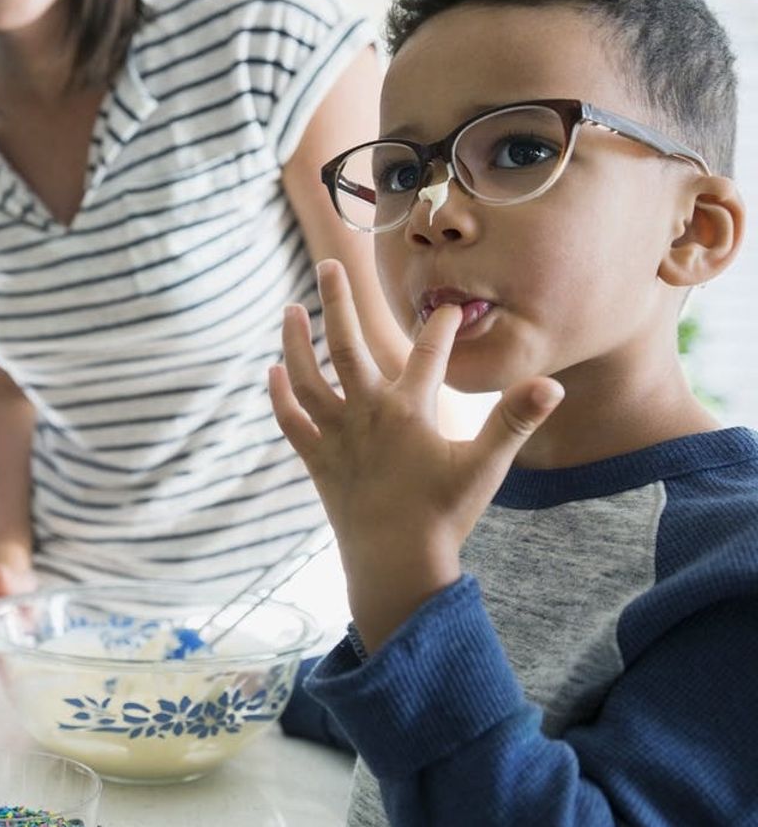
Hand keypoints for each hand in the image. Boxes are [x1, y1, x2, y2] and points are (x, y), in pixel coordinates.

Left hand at [269, 259, 562, 651]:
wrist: (396, 564)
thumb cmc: (443, 515)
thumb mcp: (485, 466)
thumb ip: (515, 420)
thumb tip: (553, 383)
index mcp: (408, 410)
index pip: (428, 353)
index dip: (440, 326)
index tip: (448, 305)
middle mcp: (366, 413)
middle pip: (345, 345)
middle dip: (336, 300)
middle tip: (328, 262)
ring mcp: (336, 435)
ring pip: (307, 376)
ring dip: (295, 341)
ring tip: (290, 309)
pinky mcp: (317, 459)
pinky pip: (292, 420)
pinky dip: (280, 395)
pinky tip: (274, 371)